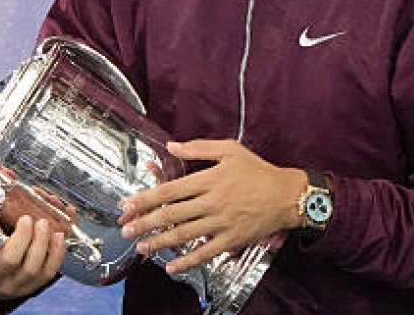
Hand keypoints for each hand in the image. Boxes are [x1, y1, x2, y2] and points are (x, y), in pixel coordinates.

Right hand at [0, 206, 65, 300]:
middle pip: (9, 260)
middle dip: (23, 236)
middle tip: (27, 219)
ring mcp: (13, 283)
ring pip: (31, 268)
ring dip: (41, 243)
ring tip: (44, 224)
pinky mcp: (31, 286)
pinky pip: (47, 273)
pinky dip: (56, 253)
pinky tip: (58, 237)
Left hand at [118, 139, 306, 273]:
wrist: (287, 195)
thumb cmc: (258, 171)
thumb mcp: (230, 150)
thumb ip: (198, 147)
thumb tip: (171, 146)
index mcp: (209, 179)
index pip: (169, 190)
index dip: (145, 198)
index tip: (127, 204)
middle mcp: (212, 202)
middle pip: (171, 214)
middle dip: (144, 222)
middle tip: (125, 228)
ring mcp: (221, 223)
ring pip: (184, 235)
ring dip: (159, 242)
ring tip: (141, 246)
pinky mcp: (231, 239)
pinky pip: (205, 253)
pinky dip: (187, 261)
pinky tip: (171, 266)